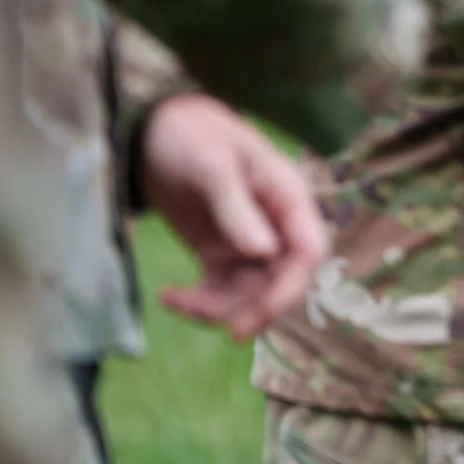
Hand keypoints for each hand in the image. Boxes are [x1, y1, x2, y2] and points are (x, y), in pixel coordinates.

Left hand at [138, 94, 329, 339]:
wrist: (154, 131)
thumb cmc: (192, 135)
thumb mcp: (213, 165)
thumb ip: (237, 208)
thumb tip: (265, 253)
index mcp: (288, 197)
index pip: (309, 250)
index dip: (292, 285)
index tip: (261, 310)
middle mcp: (275, 224)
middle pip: (285, 281)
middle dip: (259, 309)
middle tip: (229, 332)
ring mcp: (247, 242)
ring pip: (250, 294)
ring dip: (219, 309)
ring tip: (175, 299)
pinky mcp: (219, 254)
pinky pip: (220, 291)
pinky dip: (197, 304)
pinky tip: (168, 295)